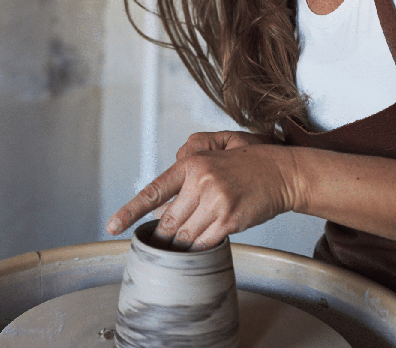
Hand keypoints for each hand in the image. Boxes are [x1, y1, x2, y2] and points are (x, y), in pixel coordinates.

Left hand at [106, 131, 295, 250]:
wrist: (283, 173)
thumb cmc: (248, 163)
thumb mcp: (215, 149)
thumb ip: (185, 166)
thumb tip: (162, 205)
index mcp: (191, 163)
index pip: (153, 191)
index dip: (129, 211)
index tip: (112, 226)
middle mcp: (201, 182)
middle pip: (169, 221)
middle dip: (165, 235)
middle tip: (164, 240)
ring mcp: (216, 202)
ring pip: (185, 236)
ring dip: (183, 243)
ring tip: (191, 236)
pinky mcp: (230, 220)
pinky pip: (204, 243)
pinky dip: (201, 246)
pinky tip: (208, 237)